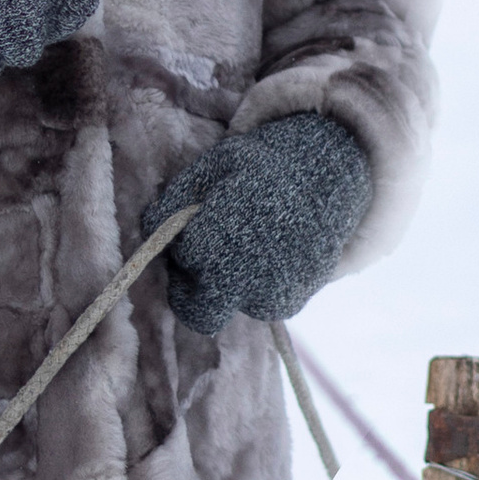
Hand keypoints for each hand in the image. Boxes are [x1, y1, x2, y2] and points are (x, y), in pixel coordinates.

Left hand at [143, 115, 374, 332]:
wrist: (330, 176)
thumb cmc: (260, 168)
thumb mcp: (211, 168)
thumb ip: (173, 203)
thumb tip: (149, 231)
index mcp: (215, 240)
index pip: (180, 262)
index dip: (180, 246)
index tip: (191, 229)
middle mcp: (242, 277)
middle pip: (197, 311)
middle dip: (194, 288)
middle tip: (206, 256)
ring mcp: (270, 296)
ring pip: (227, 308)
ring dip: (226, 286)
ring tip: (245, 245)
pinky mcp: (292, 304)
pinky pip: (257, 304)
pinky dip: (255, 286)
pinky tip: (268, 253)